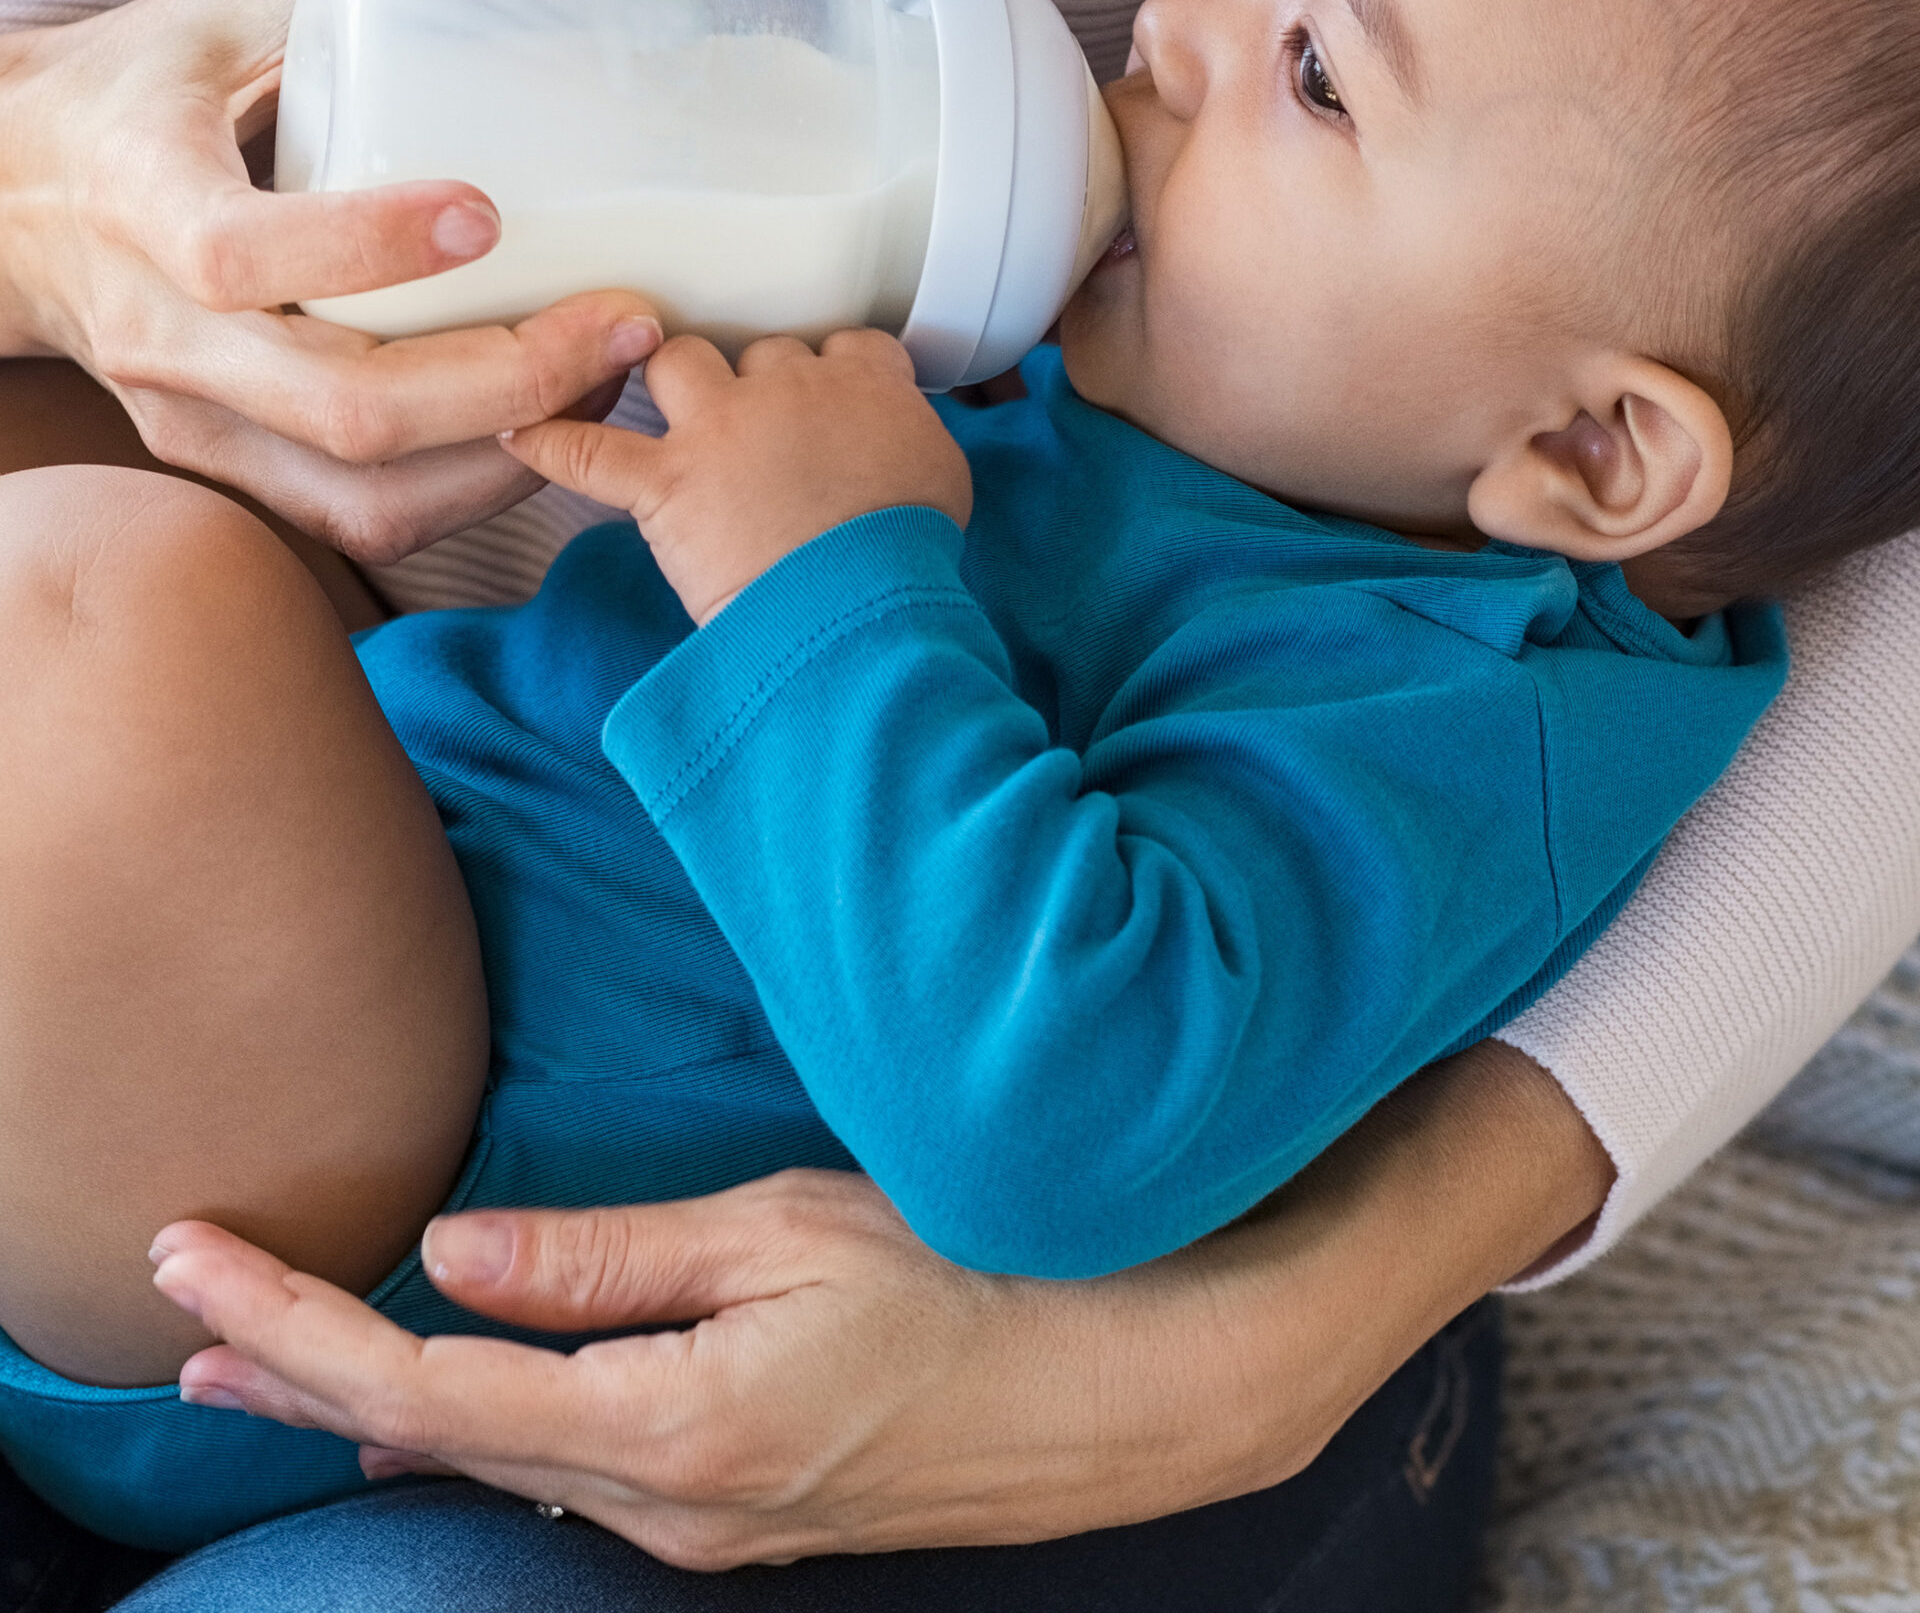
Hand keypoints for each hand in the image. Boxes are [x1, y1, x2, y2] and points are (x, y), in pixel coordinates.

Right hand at [0, 0, 663, 562]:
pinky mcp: (228, 465)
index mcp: (141, 192)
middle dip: (509, 380)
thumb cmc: (160, 76)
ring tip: (610, 376)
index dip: (365, 246)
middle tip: (628, 322)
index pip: (237, 254)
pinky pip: (360, 519)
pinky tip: (548, 425)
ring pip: (363, 490)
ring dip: (512, 453)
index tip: (488, 216)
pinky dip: (472, 491)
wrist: (17, 191)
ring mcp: (191, 415)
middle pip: (341, 406)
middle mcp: (160, 328)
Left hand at [146, 1045, 1611, 1569]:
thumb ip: (610, 1257)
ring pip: (504, 1463)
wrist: (1138, 1386)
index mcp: (669, 1426)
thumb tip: (456, 1253)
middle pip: (439, 1442)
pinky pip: (577, 1471)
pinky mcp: (747, 1513)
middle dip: (301, 1380)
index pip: (426, 1384)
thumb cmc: (978, 1272)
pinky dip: (486, 1424)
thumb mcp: (789, 1230)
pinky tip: (456, 1392)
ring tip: (282, 1361)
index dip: (293, 1329)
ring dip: (385, 1403)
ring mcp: (710, 1526)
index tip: (192, 1271)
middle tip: (185, 1331)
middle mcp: (668, 1504)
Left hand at [501, 329, 972, 622]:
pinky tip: (519, 435)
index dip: (829, 370)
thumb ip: (911, 440)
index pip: (843, 344)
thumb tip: (896, 449)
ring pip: (678, 361)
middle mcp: (788, 385)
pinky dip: (550, 443)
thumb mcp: (943, 478)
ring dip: (669, 377)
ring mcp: (722, 428)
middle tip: (756, 426)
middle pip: (759, 350)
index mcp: (864, 381)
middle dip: (754, 382)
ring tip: (664, 400)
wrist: (862, 604)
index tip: (826, 396)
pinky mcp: (668, 482)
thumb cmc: (909, 554)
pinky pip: (588, 452)